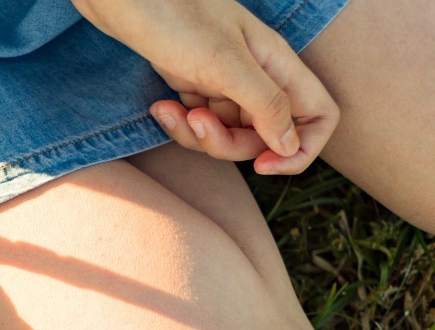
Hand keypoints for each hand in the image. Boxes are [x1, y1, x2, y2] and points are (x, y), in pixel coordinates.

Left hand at [72, 0, 338, 173]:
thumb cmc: (177, 16)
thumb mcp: (225, 64)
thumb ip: (265, 104)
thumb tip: (291, 146)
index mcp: (278, 64)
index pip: (319, 115)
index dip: (300, 149)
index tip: (263, 164)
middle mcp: (258, 74)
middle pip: (265, 136)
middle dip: (229, 145)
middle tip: (197, 124)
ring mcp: (226, 81)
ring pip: (228, 134)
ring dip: (197, 136)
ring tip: (173, 111)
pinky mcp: (195, 84)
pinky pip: (198, 123)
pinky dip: (179, 124)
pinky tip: (160, 106)